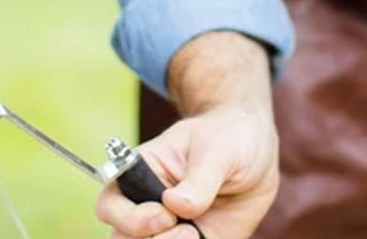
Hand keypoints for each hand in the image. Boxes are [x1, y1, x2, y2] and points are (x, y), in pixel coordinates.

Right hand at [94, 104, 279, 237]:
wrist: (256, 152)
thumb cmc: (227, 137)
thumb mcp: (217, 149)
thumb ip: (199, 178)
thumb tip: (176, 205)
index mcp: (140, 175)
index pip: (110, 207)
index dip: (130, 219)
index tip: (165, 215)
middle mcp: (148, 208)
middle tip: (189, 234)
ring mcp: (170, 230)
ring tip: (199, 235)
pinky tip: (212, 236)